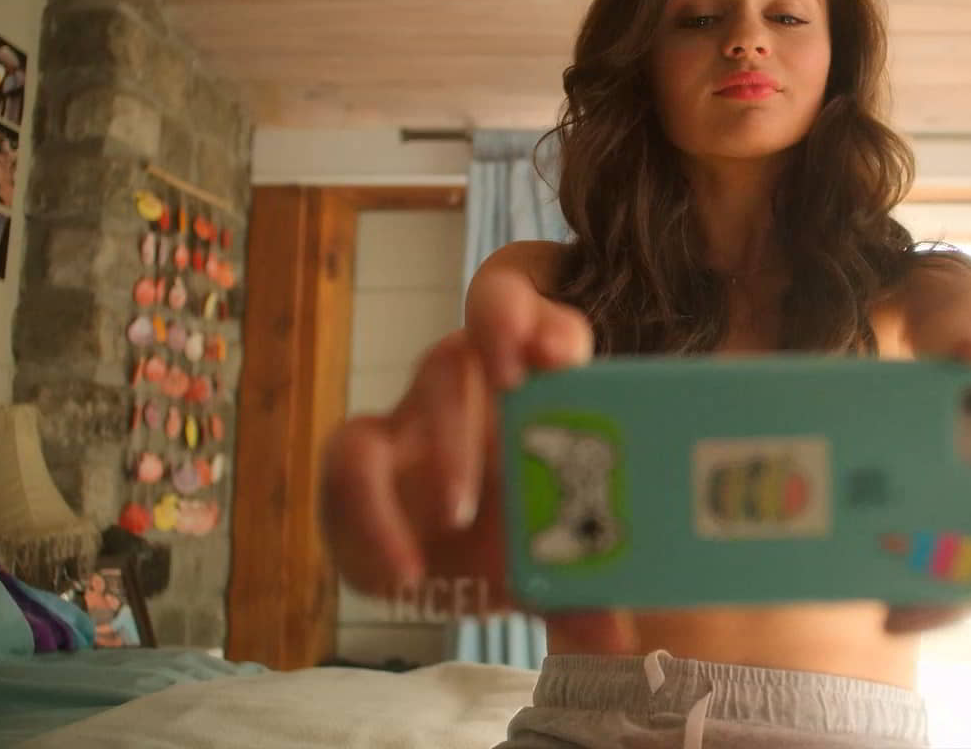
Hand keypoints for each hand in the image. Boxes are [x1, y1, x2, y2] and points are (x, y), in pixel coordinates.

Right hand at [318, 271, 592, 605]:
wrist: (445, 571)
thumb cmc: (517, 544)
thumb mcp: (555, 566)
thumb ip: (585, 590)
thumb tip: (616, 643)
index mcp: (534, 392)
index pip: (544, 328)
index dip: (547, 327)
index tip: (562, 353)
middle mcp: (471, 389)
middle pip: (470, 342)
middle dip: (492, 350)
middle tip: (515, 387)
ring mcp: (412, 417)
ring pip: (422, 389)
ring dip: (443, 445)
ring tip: (460, 514)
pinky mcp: (361, 459)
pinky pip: (354, 466)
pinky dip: (378, 522)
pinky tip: (407, 573)